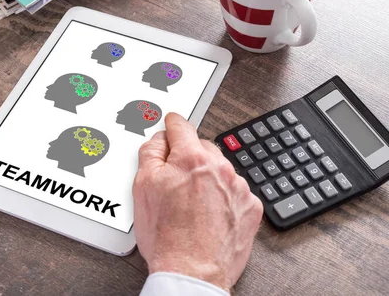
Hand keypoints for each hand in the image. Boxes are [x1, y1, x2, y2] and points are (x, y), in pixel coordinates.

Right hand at [133, 113, 262, 291]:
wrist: (192, 271)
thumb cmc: (167, 237)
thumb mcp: (143, 187)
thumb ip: (151, 153)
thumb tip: (160, 139)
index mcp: (191, 159)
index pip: (181, 126)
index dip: (172, 124)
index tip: (172, 123)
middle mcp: (219, 168)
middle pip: (201, 147)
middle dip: (188, 157)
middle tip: (174, 180)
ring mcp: (239, 188)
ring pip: (219, 169)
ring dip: (207, 177)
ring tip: (191, 204)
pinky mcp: (251, 207)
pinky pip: (235, 190)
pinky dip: (223, 197)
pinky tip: (208, 214)